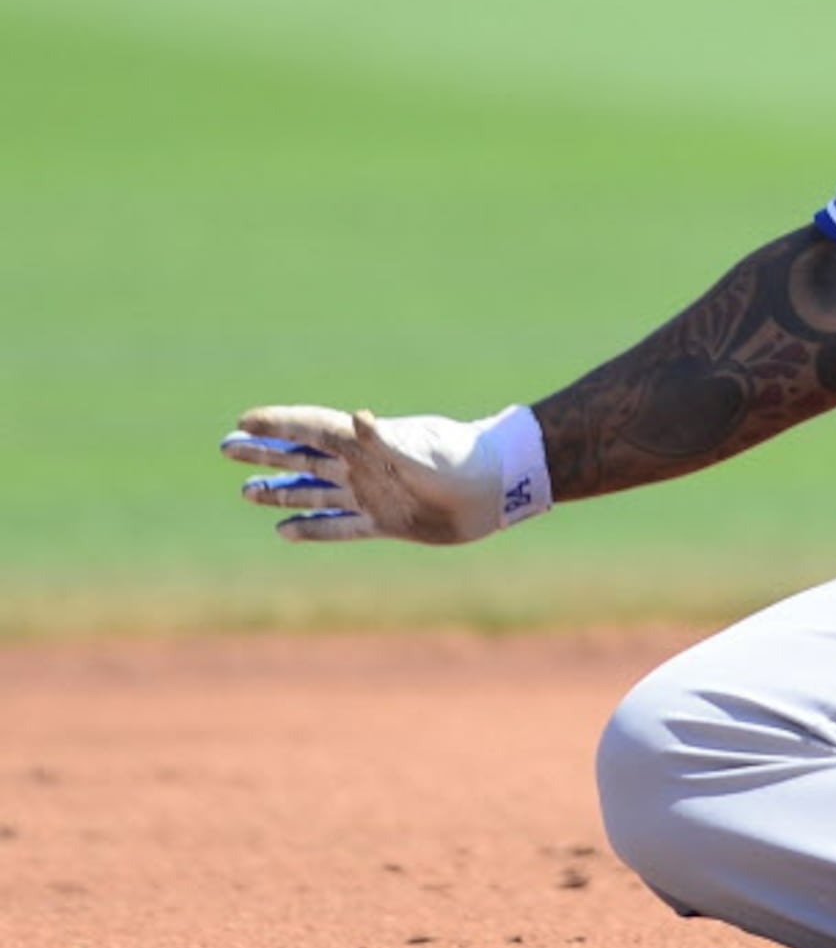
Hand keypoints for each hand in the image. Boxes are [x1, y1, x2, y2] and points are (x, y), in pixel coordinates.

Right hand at [221, 405, 550, 544]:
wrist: (497, 490)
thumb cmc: (463, 461)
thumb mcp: (423, 449)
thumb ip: (387, 438)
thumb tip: (358, 417)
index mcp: (367, 443)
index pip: (311, 428)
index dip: (278, 422)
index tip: (243, 419)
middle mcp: (364, 466)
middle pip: (302, 456)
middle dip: (266, 452)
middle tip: (227, 446)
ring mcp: (373, 493)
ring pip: (314, 491)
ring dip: (280, 491)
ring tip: (245, 490)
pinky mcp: (386, 521)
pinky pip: (339, 526)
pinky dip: (312, 527)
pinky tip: (284, 530)